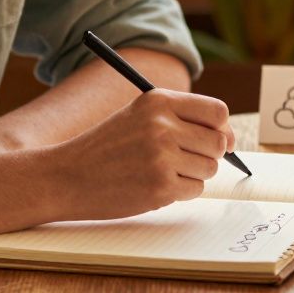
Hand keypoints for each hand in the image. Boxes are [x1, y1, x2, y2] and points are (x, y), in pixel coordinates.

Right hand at [49, 89, 235, 220]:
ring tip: (161, 171)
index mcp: (159, 101)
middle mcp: (162, 125)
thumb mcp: (140, 116)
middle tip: (185, 160)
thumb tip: (229, 138)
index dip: (223, 128)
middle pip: (218, 142)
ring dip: (193, 174)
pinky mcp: (160, 186)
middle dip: (208, 155)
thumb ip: (182, 119)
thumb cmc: (107, 147)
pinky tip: (154, 185)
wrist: (65, 176)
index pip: (217, 112)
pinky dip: (181, 191)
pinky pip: (195, 190)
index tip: (219, 139)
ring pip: (209, 168)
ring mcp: (162, 156)